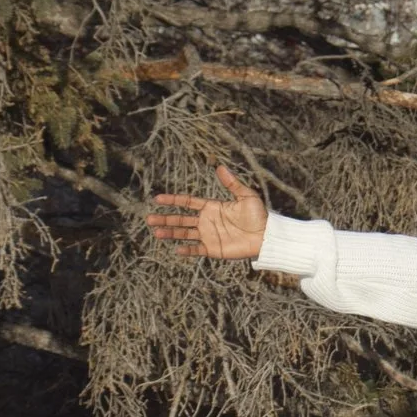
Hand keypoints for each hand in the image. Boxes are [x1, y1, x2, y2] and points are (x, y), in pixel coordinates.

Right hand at [147, 165, 269, 259]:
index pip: (187, 202)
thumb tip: (220, 166)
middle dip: (165, 219)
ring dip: (170, 233)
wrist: (267, 236)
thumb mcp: (246, 196)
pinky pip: (197, 250)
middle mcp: (206, 221)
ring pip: (185, 234)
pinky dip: (187, 250)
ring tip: (156, 232)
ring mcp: (209, 235)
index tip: (157, 199)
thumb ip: (232, 183)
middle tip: (149, 219)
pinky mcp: (214, 249)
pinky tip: (176, 249)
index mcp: (212, 207)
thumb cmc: (258, 215)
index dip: (173, 201)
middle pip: (181, 219)